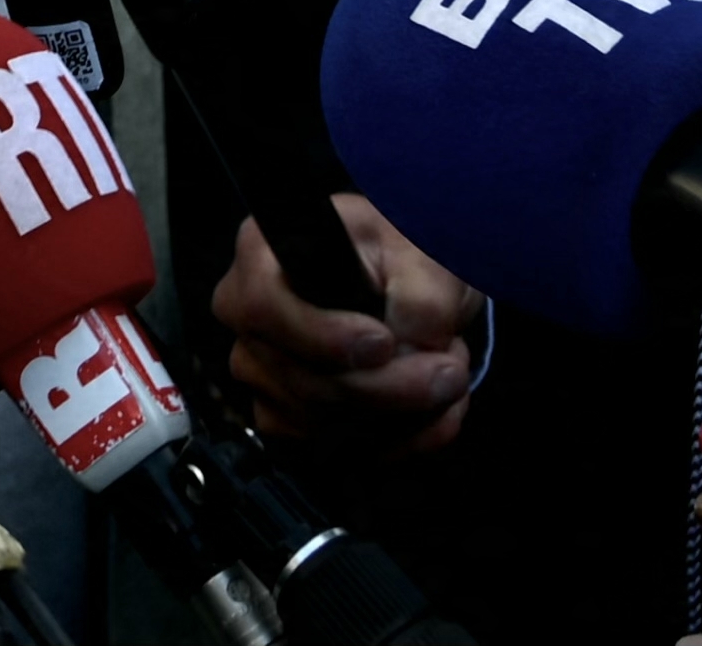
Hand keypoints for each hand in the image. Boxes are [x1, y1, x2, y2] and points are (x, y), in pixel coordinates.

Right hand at [208, 197, 478, 458]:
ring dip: (401, 416)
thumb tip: (412, 356)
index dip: (323, 337)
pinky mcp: (289, 418)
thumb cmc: (402, 250)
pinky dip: (395, 441)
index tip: (385, 344)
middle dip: (390, 389)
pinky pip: (335, 450)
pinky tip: (431, 413)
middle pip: (304, 381)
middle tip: (451, 371)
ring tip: (447, 375)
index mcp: (263, 253)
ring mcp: (263, 373)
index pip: (264, 306)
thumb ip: (421, 303)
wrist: (409, 284)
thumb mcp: (422, 256)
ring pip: (324, 424)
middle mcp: (250, 318)